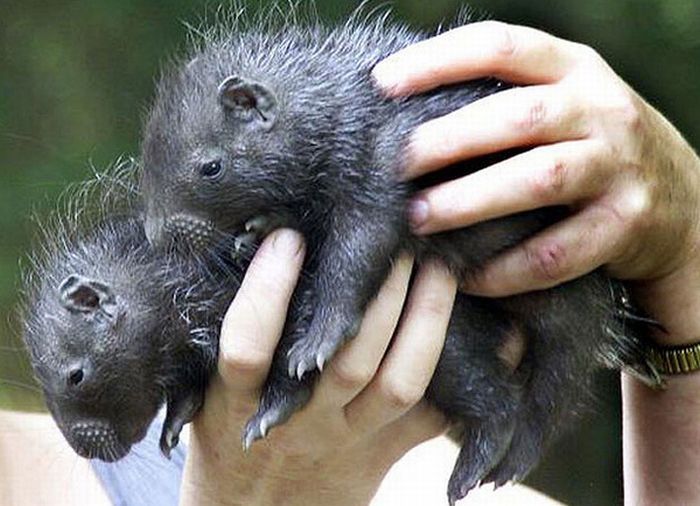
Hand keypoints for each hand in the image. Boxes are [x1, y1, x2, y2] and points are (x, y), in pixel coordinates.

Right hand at [180, 229, 456, 505]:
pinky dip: (470, 374)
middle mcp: (304, 421)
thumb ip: (236, 328)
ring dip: (426, 321)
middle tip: (395, 237)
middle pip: (348, 361)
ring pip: (400, 384)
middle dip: (378, 294)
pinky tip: (495, 329)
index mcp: (243, 402)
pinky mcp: (388, 450)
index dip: (269, 291)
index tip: (289, 238)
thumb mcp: (208, 386)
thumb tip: (264, 236)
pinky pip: (436, 414)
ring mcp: (352, 438)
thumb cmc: (230, 431)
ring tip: (438, 266)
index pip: (250, 346)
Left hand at [372, 21, 699, 312]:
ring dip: (470, 201)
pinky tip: (466, 277)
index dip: (437, 60)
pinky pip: (557, 253)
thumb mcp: (562, 104)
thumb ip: (503, 98)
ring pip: (539, 179)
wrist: (682, 200)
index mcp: (575, 69)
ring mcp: (619, 166)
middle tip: (393, 166)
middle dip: (446, 140)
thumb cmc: (590, 148)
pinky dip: (507, 269)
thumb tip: (407, 107)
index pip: (501, 46)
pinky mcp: (626, 224)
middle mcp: (601, 109)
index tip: (381, 84)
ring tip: (417, 219)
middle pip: (517, 116)